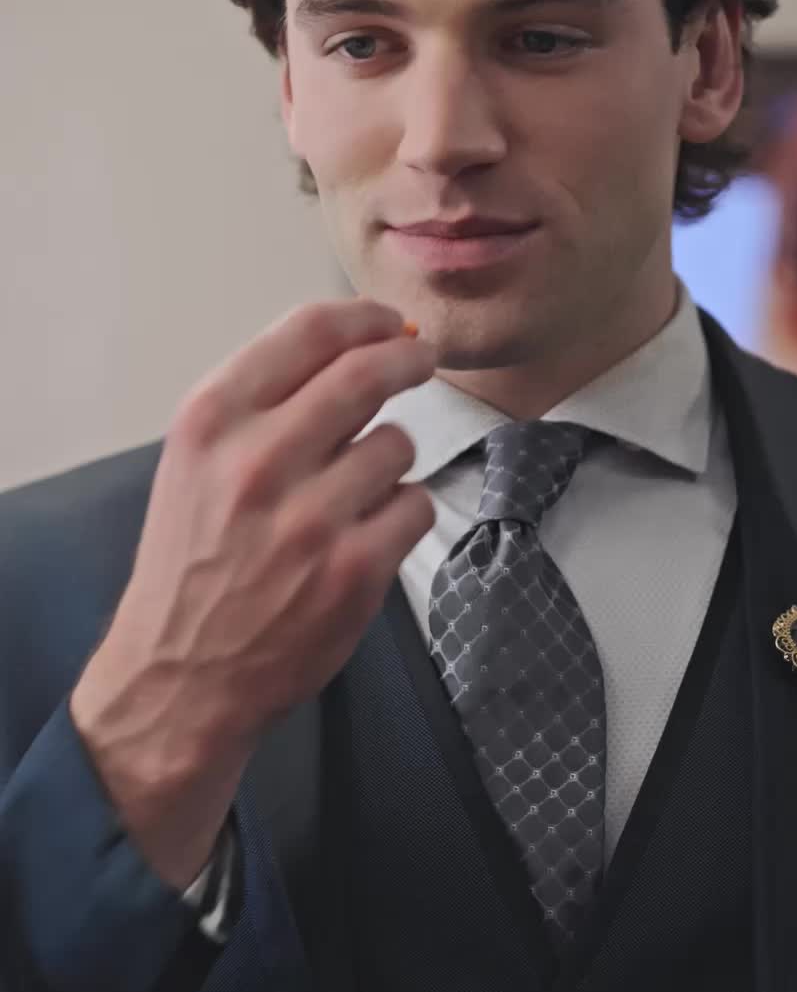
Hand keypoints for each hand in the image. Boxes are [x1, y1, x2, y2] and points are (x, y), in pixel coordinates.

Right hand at [70, 299, 437, 886]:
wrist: (181, 674)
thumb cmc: (193, 562)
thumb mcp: (197, 461)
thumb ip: (263, 402)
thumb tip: (355, 346)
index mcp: (212, 420)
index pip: (310, 331)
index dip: (366, 317)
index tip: (390, 323)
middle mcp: (257, 461)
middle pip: (368, 372)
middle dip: (408, 358)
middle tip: (420, 360)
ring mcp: (309, 518)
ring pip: (397, 444)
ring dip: (392, 457)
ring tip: (359, 488)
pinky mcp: (353, 570)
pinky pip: (414, 505)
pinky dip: (402, 513)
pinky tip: (368, 532)